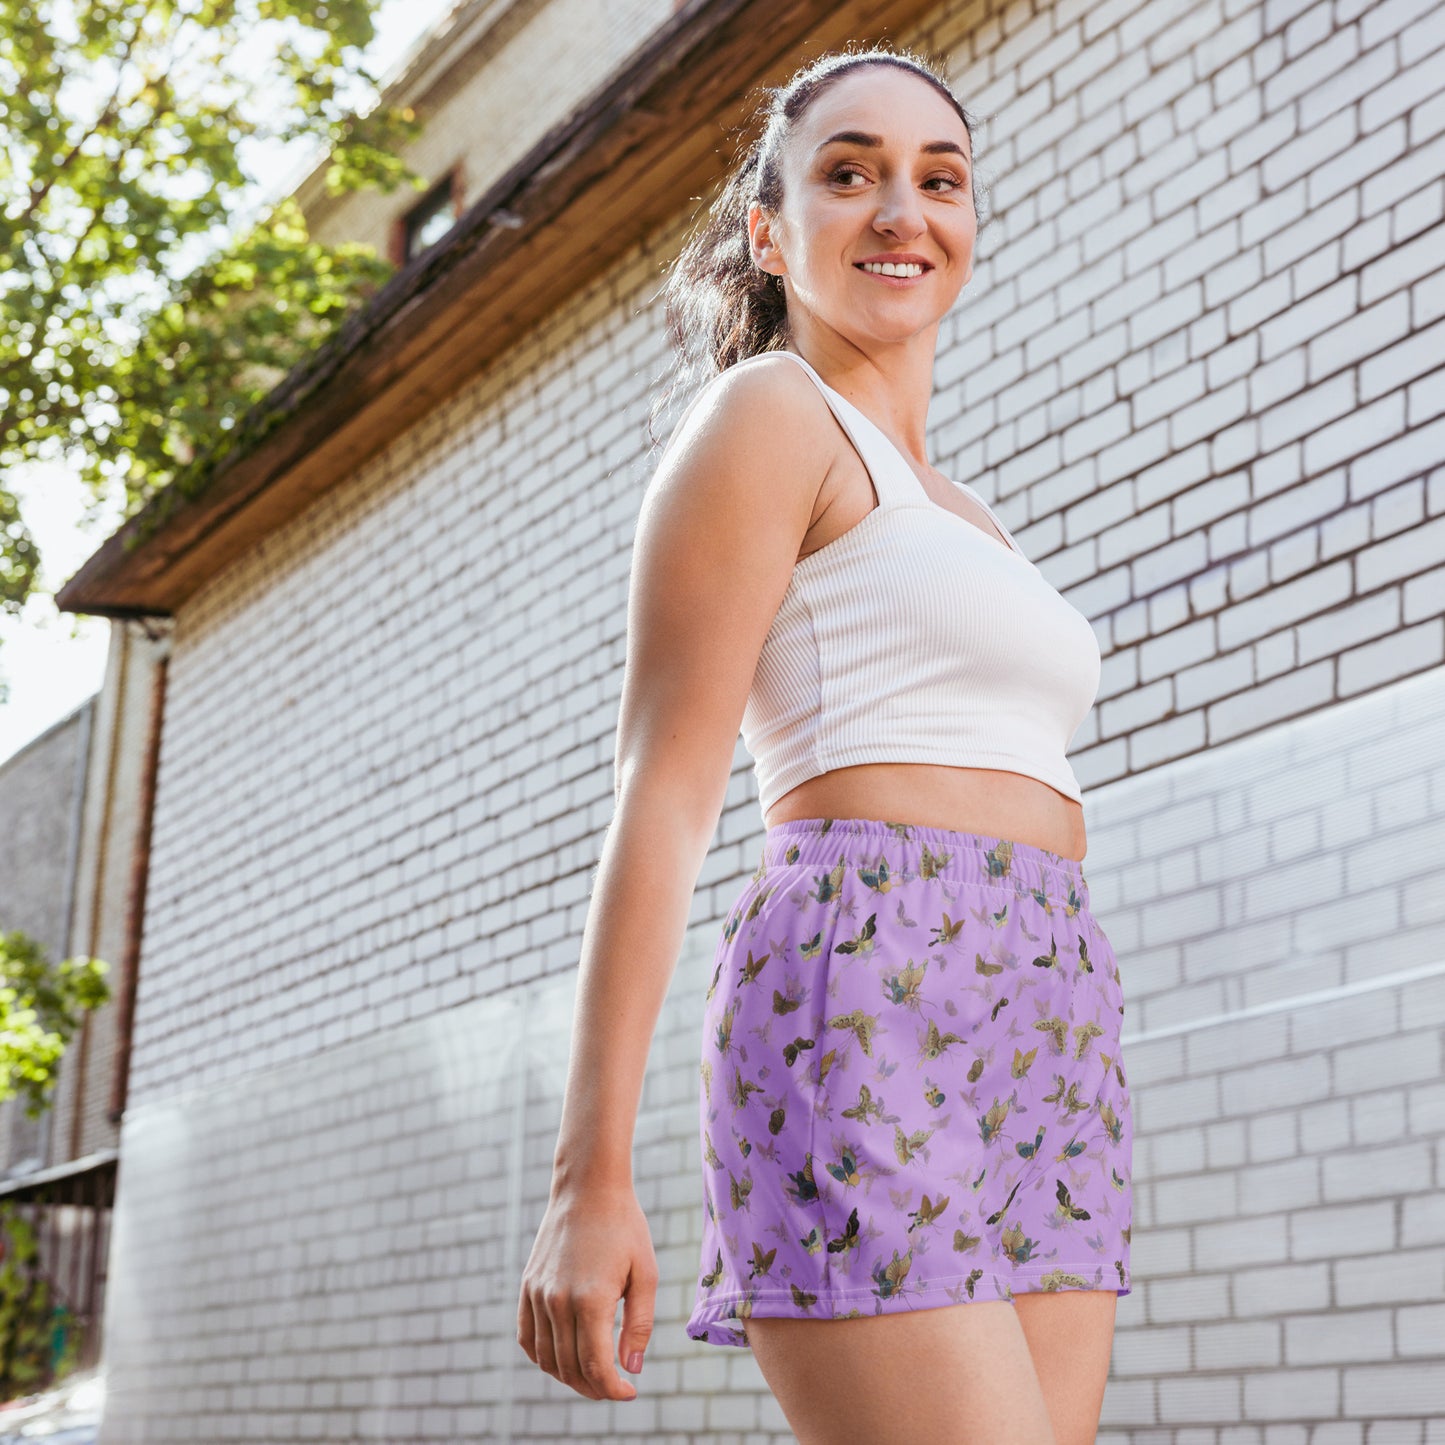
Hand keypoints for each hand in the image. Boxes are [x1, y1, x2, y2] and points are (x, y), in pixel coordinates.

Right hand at [517, 1181, 656, 1400]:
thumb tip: (631, 1369)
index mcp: (590, 1300)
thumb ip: (640, 1324)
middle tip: (614, 1386)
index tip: (629, 1392)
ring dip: (568, 1377)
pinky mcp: (527, 1285)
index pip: (595, 1366)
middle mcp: (557, 1301)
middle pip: (570, 1368)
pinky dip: (542, 1357)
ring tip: (593, 1376)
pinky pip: (526, 1337)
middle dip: (594, 1387)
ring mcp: (538, 1294)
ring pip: (546, 1358)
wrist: (588, 1187)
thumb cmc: (624, 1227)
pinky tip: (561, 1358)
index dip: (612, 1389)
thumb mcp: (645, 1273)